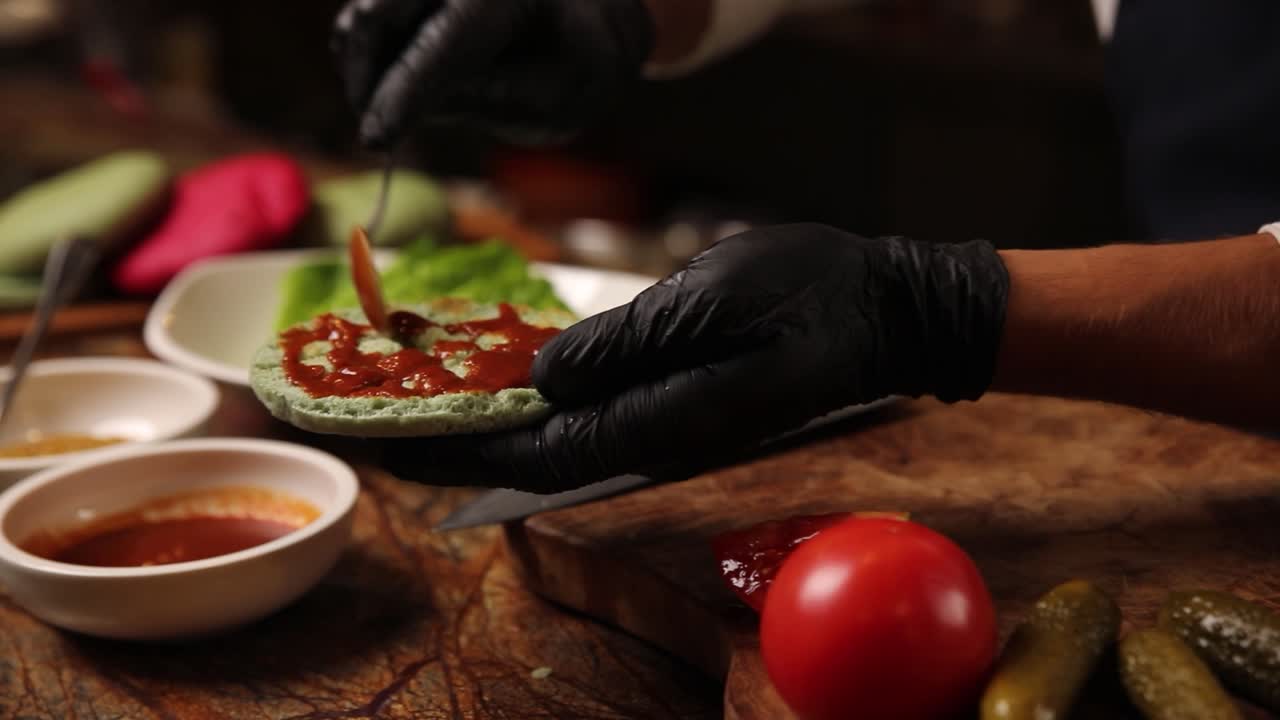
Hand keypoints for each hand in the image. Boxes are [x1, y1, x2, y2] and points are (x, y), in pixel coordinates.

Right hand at [331, 0, 653, 147]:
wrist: (587, 30)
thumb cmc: (577, 69)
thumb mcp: (550, 99)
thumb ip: (486, 100)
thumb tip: (404, 111)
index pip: (441, 44)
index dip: (402, 95)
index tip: (376, 139)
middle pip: (376, 13)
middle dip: (364, 76)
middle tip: (377, 133)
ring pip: (364, 18)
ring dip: (362, 70)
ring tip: (390, 115)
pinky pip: (369, 22)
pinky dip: (367, 59)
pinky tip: (394, 92)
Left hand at [382, 224, 1009, 491]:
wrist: (881, 308)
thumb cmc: (806, 294)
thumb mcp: (708, 300)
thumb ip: (623, 345)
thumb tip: (543, 379)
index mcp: (661, 419)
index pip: (538, 452)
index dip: (461, 447)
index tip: (393, 439)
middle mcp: (657, 436)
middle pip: (539, 457)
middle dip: (462, 444)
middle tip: (386, 427)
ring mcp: (669, 423)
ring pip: (562, 440)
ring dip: (495, 424)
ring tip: (429, 404)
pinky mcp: (680, 401)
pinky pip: (594, 416)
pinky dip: (541, 404)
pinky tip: (512, 384)